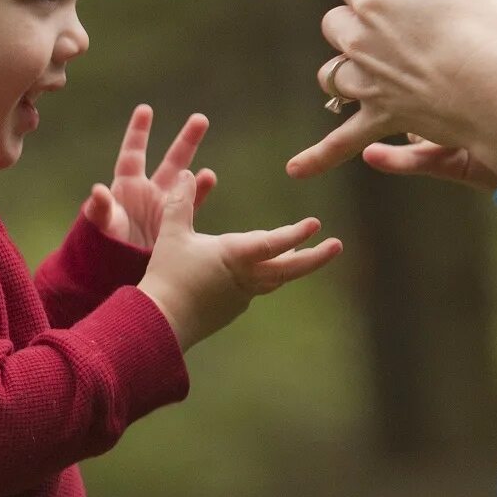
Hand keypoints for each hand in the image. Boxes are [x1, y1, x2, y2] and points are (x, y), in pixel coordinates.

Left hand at [85, 105, 215, 248]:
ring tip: (212, 156)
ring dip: (197, 167)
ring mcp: (165, 207)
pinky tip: (209, 177)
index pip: (133, 153)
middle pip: (169, 160)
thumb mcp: (100, 225)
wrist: (114, 272)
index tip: (145, 110)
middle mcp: (149, 192)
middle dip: (186, 141)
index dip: (138, 132)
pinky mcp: (176, 224)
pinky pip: (192, 204)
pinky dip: (200, 192)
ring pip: (185, 180)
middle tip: (201, 119)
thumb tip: (98, 191)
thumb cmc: (101, 246)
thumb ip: (100, 208)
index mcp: (127, 186)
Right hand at [136, 165, 342, 347]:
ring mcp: (242, 297)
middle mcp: (247, 278)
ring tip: (302, 255)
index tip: (316, 224)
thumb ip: (181, 202)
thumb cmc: (167, 276)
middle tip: (336, 246)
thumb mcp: (172, 233)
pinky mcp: (232, 310)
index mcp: (236, 256)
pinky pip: (256, 290)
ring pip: (275, 280)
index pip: (275, 243)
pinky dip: (264, 277)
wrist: (160, 322)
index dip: (297, 232)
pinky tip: (257, 273)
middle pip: (290, 268)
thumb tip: (188, 173)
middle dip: (315, 257)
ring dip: (292, 266)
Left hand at [288, 0, 496, 184]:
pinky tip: (294, 170)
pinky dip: (319, 156)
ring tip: (387, 70)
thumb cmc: (492, 30)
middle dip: (364, 24)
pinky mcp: (379, 119)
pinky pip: (341, 140)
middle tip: (416, 31)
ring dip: (352, 70)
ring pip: (335, 72)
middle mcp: (358, 40)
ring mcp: (365, 82)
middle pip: (338, 22)